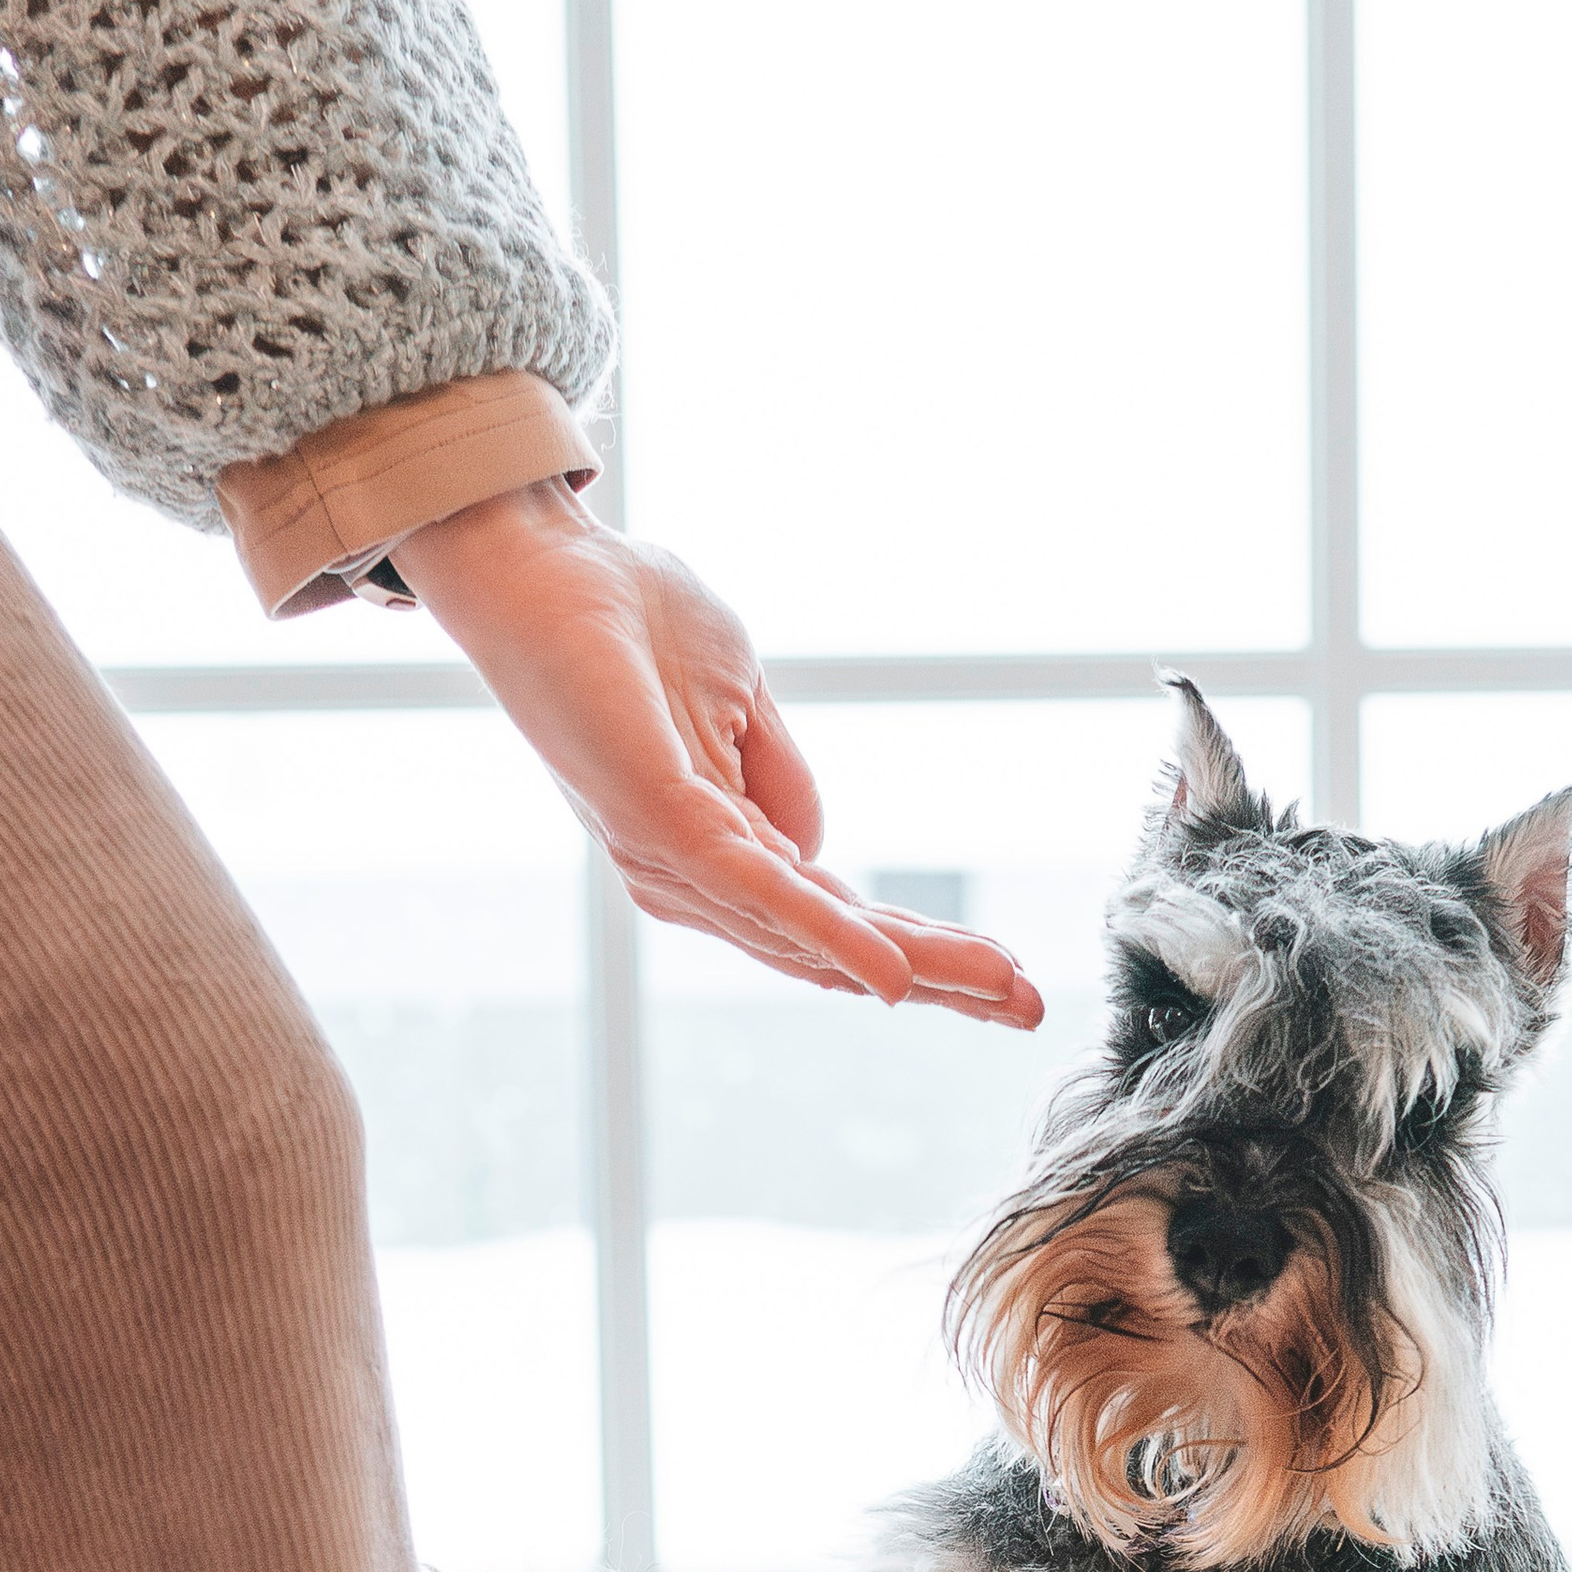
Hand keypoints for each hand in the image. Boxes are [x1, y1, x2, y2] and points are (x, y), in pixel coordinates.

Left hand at [394, 480, 1043, 1026]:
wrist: (541, 565)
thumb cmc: (625, 618)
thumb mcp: (739, 696)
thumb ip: (782, 780)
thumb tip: (821, 853)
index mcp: (719, 851)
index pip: (839, 919)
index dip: (925, 950)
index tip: (1008, 974)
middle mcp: (695, 879)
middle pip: (837, 953)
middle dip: (943, 981)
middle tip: (1030, 1007)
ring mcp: (677, 861)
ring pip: (817, 937)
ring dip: (918, 967)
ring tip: (1002, 988)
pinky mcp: (664, 825)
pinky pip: (764, 893)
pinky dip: (833, 937)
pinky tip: (893, 979)